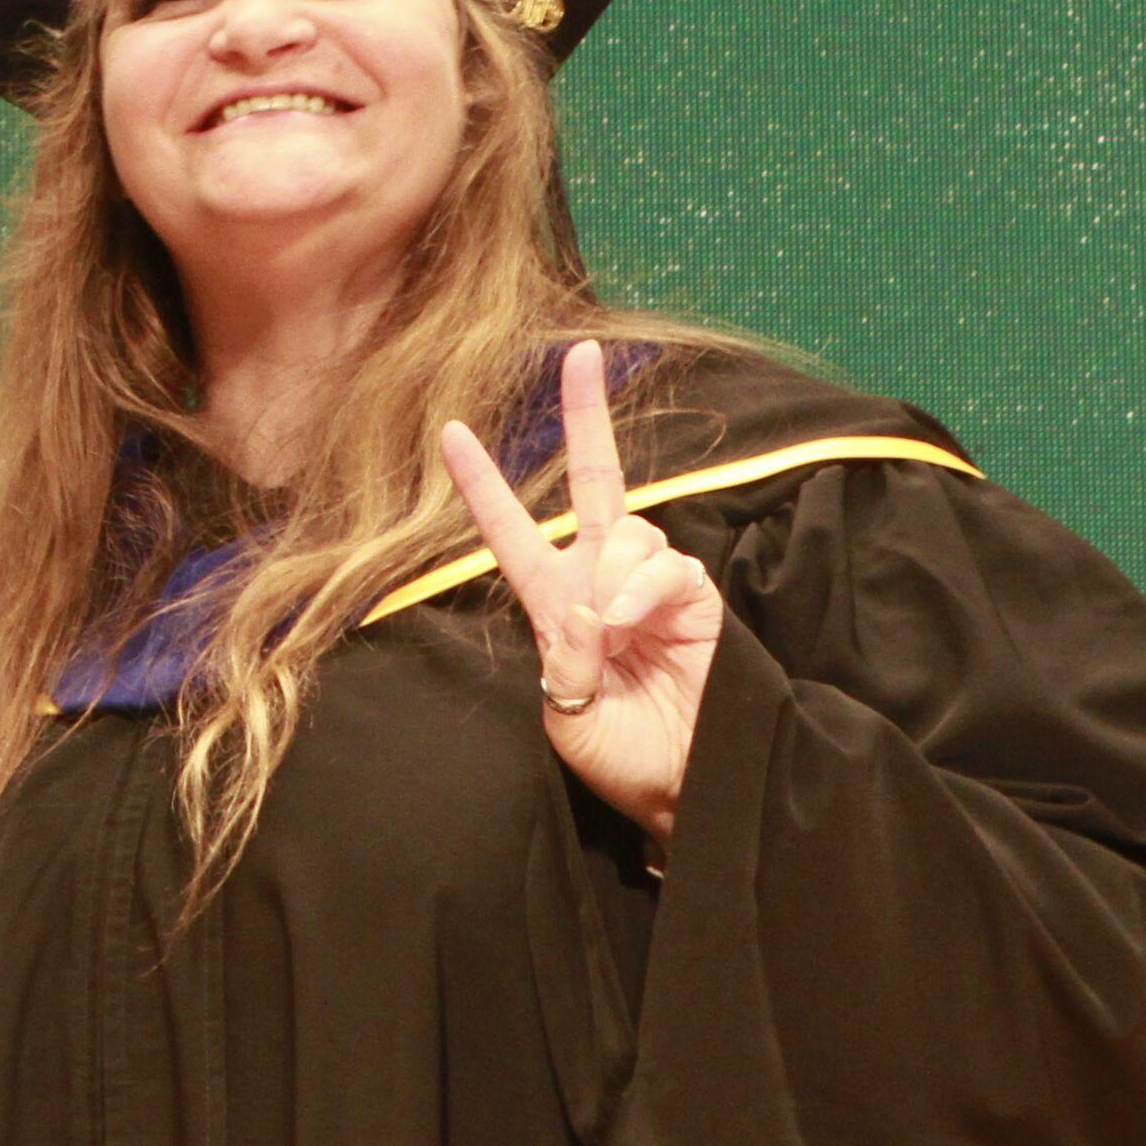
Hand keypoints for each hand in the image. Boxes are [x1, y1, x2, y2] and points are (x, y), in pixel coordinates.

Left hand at [435, 337, 723, 849]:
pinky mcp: (695, 597)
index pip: (512, 532)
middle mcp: (602, 579)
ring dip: (614, 574)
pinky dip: (643, 588)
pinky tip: (634, 621)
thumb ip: (566, 665)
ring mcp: (650, 583)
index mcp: (555, 603)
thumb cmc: (623, 759)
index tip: (449, 432)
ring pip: (628, 530)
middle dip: (588, 416)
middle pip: (596, 481)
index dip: (484, 485)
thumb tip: (586, 607)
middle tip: (583, 355)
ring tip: (617, 633)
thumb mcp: (570, 720)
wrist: (688, 790)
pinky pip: (665, 566)